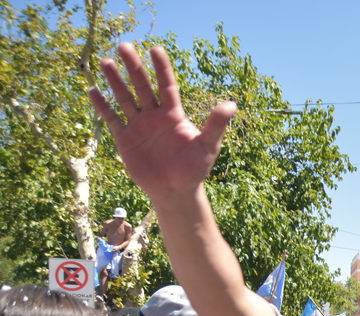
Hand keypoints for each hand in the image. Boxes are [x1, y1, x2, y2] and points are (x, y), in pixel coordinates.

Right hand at [88, 44, 236, 203]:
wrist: (175, 191)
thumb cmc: (194, 169)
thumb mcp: (208, 146)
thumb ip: (216, 125)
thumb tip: (232, 104)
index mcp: (174, 114)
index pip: (166, 85)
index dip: (161, 68)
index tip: (155, 49)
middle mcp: (154, 116)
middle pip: (142, 86)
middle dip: (133, 67)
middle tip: (124, 45)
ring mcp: (138, 126)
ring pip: (124, 98)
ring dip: (115, 81)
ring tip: (105, 62)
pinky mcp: (125, 139)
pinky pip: (112, 119)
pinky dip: (103, 107)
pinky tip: (93, 91)